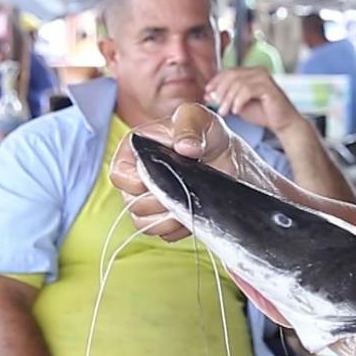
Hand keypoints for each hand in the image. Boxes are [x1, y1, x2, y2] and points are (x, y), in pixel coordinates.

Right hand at [108, 102, 292, 325]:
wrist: (236, 166)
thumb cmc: (214, 138)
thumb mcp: (206, 121)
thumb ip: (191, 126)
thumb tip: (185, 147)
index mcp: (139, 149)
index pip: (120, 173)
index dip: (136, 180)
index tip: (162, 176)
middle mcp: (139, 177)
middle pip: (133, 202)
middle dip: (162, 198)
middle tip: (188, 185)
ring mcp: (151, 201)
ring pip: (144, 222)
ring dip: (171, 215)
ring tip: (195, 198)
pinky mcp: (165, 219)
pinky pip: (162, 234)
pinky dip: (180, 227)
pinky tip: (197, 211)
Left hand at [205, 67, 302, 135]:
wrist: (283, 123)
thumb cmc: (263, 113)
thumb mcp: (239, 104)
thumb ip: (226, 97)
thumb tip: (209, 95)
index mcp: (250, 72)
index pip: (228, 72)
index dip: (215, 82)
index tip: (207, 95)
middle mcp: (258, 71)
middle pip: (231, 75)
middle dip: (220, 91)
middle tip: (214, 104)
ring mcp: (264, 78)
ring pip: (238, 83)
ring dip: (228, 98)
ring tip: (224, 111)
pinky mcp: (269, 87)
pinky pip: (247, 90)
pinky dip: (238, 101)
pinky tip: (237, 111)